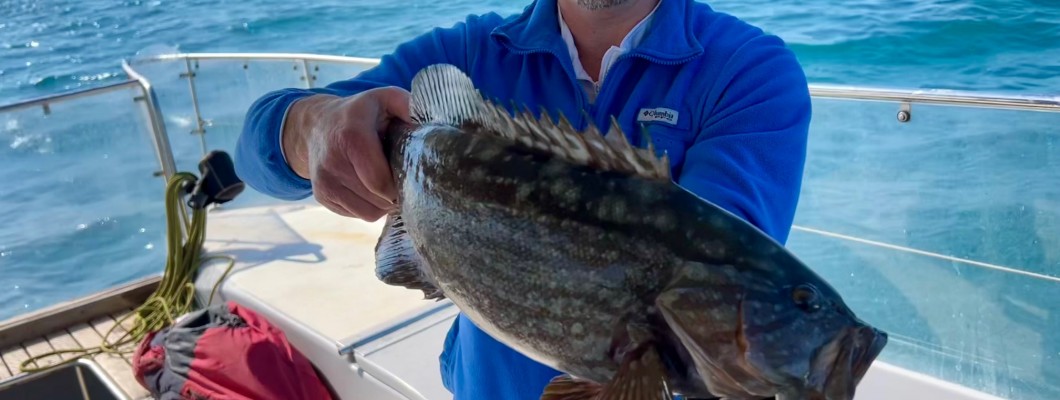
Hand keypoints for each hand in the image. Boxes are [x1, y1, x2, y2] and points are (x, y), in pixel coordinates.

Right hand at [282, 87, 410, 220]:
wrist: (316, 124)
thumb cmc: (360, 113)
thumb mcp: (384, 98)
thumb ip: (408, 106)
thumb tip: (431, 126)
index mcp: (351, 138)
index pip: (379, 182)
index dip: (400, 186)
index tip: (410, 176)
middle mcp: (333, 162)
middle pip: (378, 200)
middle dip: (396, 194)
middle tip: (402, 179)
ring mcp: (324, 182)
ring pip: (368, 213)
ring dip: (384, 204)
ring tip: (386, 183)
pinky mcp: (322, 196)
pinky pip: (356, 215)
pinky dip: (369, 207)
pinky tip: (370, 188)